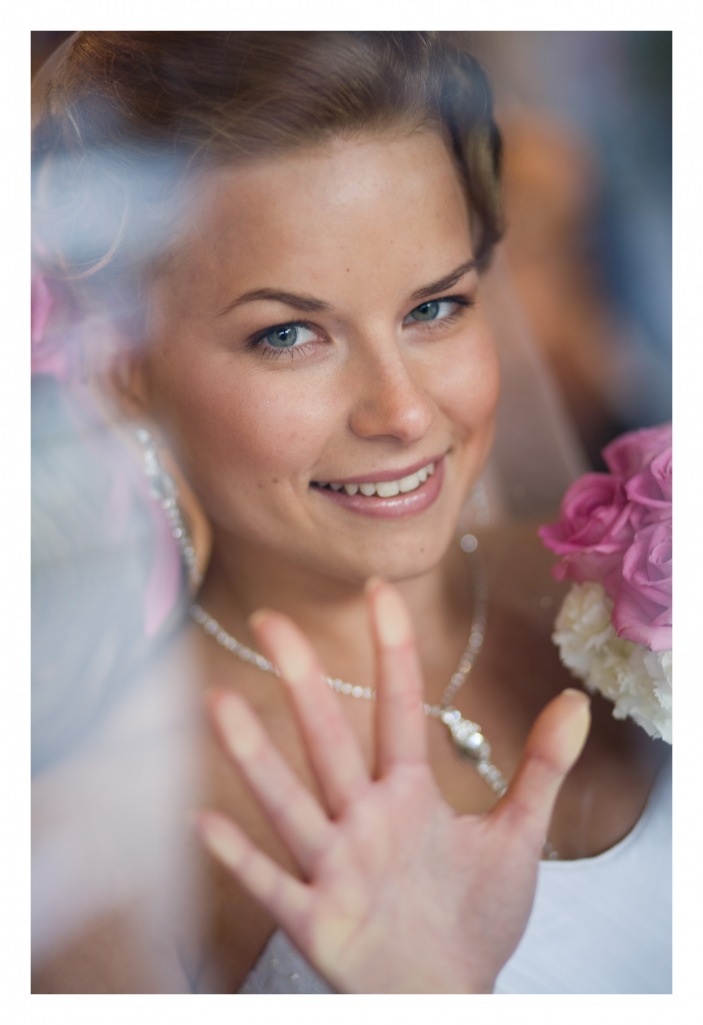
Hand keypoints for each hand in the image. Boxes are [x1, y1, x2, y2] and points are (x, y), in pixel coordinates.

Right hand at [198, 579, 589, 992]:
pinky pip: (274, 884)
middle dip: (303, 682)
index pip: (398, 707)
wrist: (446, 998)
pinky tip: (204, 822)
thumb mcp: (516, 838)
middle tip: (272, 622)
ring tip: (221, 704)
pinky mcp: (317, 918)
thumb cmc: (472, 918)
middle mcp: (363, 818)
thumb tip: (577, 702)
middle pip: (330, 741)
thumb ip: (541, 769)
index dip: (391, 650)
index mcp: (408, 793)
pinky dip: (241, 858)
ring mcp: (336, 865)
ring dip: (257, 758)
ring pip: (292, 804)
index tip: (378, 591)